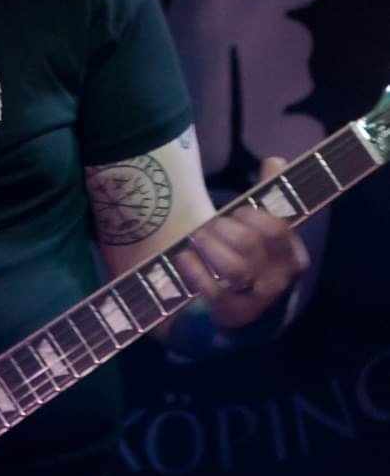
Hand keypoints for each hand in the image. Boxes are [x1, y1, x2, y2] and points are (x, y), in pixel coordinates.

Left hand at [174, 157, 309, 329]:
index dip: (250, 214)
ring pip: (233, 268)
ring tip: (195, 238)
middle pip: (249, 244)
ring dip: (208, 247)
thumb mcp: (264, 229)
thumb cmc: (252, 260)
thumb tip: (276, 161)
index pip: (276, 227)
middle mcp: (278, 280)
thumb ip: (270, 196)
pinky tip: (184, 258)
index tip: (236, 212)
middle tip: (209, 226)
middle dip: (223, 228)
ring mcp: (256, 301)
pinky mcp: (231, 315)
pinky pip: (212, 291)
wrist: (240, 308)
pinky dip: (194, 270)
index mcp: (292, 256)